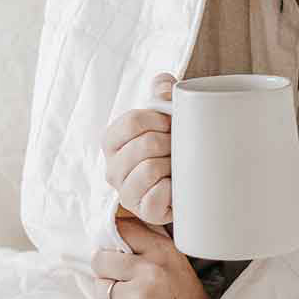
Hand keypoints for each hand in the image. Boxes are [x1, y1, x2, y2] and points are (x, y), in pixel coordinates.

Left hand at [90, 217, 213, 298]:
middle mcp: (150, 271)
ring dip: (107, 294)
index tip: (114, 251)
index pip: (122, 231)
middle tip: (118, 279)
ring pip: (100, 286)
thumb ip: (149, 245)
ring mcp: (139, 297)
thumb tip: (116, 228)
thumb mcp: (174, 261)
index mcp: (162, 251)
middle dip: (105, 270)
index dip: (112, 241)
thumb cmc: (183, 297)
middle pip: (101, 260)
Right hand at [101, 72, 176, 225]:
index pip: (130, 122)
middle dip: (169, 142)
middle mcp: (112, 168)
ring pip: (150, 169)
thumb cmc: (170, 145)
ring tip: (176, 165)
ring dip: (171, 164)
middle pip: (145, 144)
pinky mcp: (143, 211)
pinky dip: (171, 189)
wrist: (185, 183)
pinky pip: (156, 197)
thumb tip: (165, 87)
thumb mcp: (165, 115)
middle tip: (177, 146)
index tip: (171, 122)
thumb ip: (162, 92)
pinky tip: (175, 186)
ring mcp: (126, 192)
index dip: (157, 119)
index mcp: (112, 141)